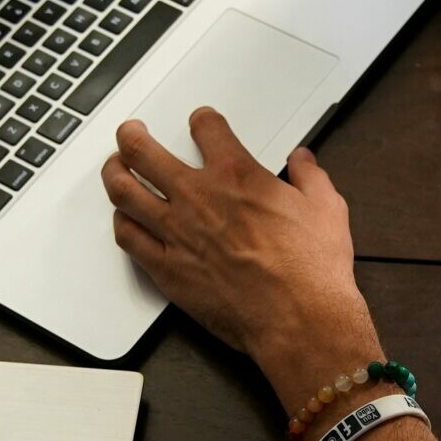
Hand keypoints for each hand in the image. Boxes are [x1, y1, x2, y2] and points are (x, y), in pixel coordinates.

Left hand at [100, 108, 380, 409]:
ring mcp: (177, 233)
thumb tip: (302, 160)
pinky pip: (129, 239)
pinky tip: (123, 220)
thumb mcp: (326, 207)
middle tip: (130, 133)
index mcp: (237, 175)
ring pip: (124, 192)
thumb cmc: (311, 269)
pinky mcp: (167, 270)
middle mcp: (198, 198)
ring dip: (114, 173)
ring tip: (114, 167)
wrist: (298, 319)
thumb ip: (309, 176)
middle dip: (132, 136)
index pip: (206, 129)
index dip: (202, 120)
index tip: (201, 122)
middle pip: (144, 152)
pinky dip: (121, 223)